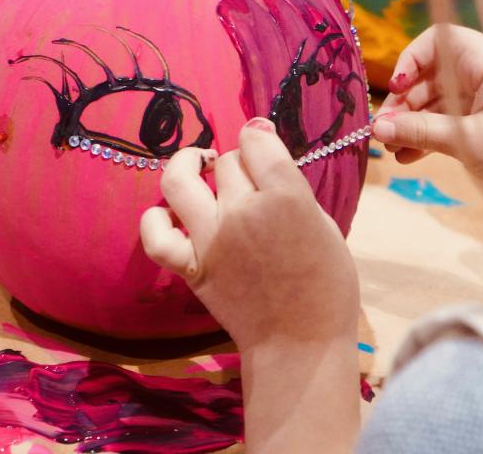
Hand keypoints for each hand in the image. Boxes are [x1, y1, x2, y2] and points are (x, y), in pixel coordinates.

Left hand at [140, 117, 358, 350]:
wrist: (301, 343)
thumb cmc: (327, 285)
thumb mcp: (324, 223)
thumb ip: (292, 186)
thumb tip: (265, 151)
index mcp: (286, 198)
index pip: (256, 141)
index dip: (259, 137)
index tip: (262, 144)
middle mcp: (243, 211)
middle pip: (227, 161)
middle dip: (239, 163)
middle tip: (251, 180)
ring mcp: (211, 239)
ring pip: (180, 179)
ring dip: (187, 163)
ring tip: (200, 165)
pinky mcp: (191, 268)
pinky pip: (156, 236)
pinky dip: (155, 219)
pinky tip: (170, 212)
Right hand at [372, 25, 482, 232]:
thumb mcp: (465, 141)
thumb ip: (418, 131)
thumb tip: (377, 127)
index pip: (436, 41)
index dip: (410, 60)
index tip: (396, 89)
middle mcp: (482, 73)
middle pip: (429, 75)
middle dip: (404, 103)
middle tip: (384, 130)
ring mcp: (482, 97)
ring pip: (435, 100)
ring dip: (412, 123)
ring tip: (392, 148)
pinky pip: (446, 119)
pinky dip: (427, 135)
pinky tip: (408, 156)